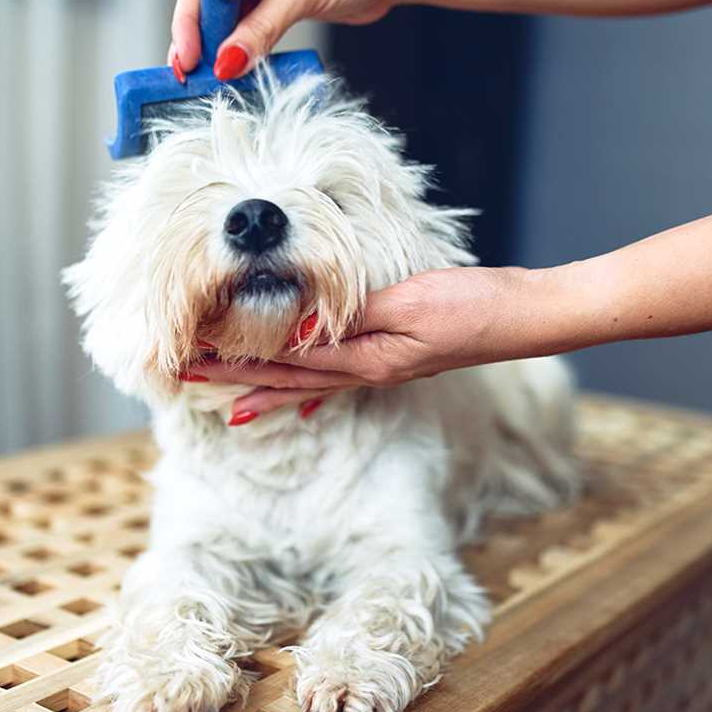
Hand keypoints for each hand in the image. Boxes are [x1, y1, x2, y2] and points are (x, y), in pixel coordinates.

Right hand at [170, 0, 404, 79]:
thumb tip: (228, 62)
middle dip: (199, 41)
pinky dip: (238, 49)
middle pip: (205, 3)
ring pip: (222, 17)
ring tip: (211, 80)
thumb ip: (263, 28)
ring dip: (216, 49)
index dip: (189, 21)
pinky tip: (235, 69)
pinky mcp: (267, 1)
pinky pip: (242, 26)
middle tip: (192, 78)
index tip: (189, 58)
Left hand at [189, 267, 543, 418]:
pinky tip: (304, 399)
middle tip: (190, 379)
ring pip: (310, 381)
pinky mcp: (395, 358)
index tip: (196, 358)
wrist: (521, 316)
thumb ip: (348, 317)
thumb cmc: (469, 306)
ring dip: (268, 389)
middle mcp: (367, 371)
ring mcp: (382, 368)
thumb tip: (291, 329)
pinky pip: (341, 376)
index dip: (238, 360)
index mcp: (364, 360)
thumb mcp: (405, 304)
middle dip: (238, 377)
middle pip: (289, 378)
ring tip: (232, 407)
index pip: (285, 363)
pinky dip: (314, 386)